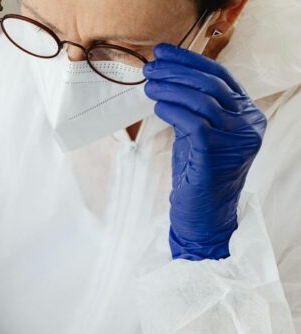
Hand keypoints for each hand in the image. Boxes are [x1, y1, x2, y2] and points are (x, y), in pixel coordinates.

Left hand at [144, 44, 266, 260]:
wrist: (204, 216)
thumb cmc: (198, 175)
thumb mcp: (199, 134)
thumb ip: (194, 109)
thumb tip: (168, 80)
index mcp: (248, 116)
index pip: (221, 77)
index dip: (191, 61)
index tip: (164, 53)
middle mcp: (248, 125)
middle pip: (212, 84)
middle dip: (177, 71)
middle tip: (151, 67)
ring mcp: (236, 140)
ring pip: (203, 100)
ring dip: (171, 89)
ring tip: (149, 85)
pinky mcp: (216, 155)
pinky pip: (194, 123)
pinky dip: (173, 111)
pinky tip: (158, 107)